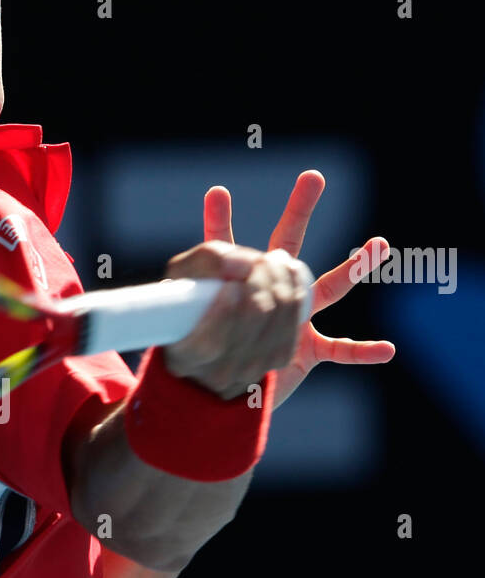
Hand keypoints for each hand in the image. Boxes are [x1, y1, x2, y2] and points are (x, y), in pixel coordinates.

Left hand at [181, 170, 394, 407]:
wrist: (227, 399)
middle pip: (288, 245)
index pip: (227, 248)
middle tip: (312, 178)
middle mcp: (272, 293)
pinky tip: (387, 349)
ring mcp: (295, 319)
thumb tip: (226, 292)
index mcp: (241, 285)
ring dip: (354, 268)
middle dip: (300, 211)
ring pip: (329, 289)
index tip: (215, 194)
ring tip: (380, 244)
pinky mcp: (309, 351)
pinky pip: (342, 350)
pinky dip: (363, 351)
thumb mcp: (191, 333)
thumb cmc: (210, 364)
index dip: (220, 222)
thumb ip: (203, 310)